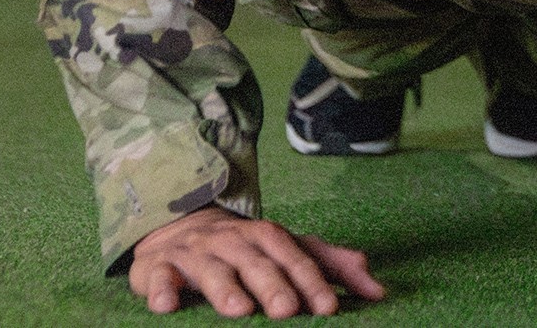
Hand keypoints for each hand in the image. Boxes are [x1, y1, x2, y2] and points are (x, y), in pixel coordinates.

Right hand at [127, 206, 385, 317]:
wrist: (180, 226)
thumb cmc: (245, 249)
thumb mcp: (289, 252)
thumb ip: (330, 267)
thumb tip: (378, 290)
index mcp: (267, 237)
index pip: (295, 257)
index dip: (312, 282)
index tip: (329, 308)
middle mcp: (233, 241)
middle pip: (255, 261)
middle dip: (272, 284)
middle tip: (287, 310)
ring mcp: (196, 252)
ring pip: (210, 268)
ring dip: (224, 288)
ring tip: (238, 310)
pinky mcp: (159, 266)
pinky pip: (158, 275)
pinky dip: (161, 288)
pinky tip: (167, 305)